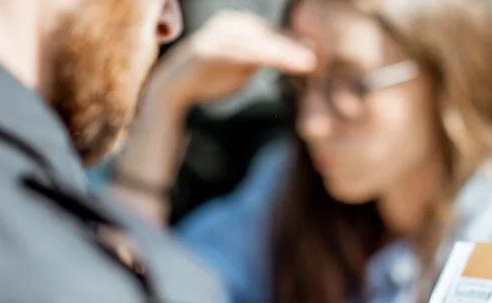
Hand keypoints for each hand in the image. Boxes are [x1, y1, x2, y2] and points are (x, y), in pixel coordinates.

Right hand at [145, 10, 315, 111]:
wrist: (174, 89)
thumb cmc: (211, 77)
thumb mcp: (245, 68)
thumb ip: (267, 59)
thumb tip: (302, 56)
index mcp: (239, 26)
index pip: (273, 34)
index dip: (295, 45)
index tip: (317, 58)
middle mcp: (229, 24)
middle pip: (269, 36)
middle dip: (292, 47)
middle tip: (317, 61)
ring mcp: (218, 35)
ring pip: (258, 43)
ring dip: (283, 52)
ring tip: (306, 64)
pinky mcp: (209, 50)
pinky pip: (240, 53)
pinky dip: (262, 57)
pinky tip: (279, 63)